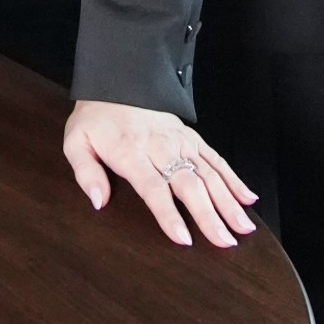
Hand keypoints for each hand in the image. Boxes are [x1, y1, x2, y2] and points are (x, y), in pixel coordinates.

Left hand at [63, 99, 258, 247]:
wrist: (114, 81)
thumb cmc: (95, 118)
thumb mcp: (76, 142)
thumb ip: (85, 172)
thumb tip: (98, 201)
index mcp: (130, 152)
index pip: (153, 187)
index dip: (169, 214)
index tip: (183, 237)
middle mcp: (160, 147)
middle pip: (188, 184)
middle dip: (209, 215)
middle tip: (225, 242)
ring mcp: (179, 140)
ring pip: (208, 173)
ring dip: (228, 201)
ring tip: (243, 227)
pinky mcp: (191, 136)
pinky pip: (215, 158)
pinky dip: (234, 178)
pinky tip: (248, 198)